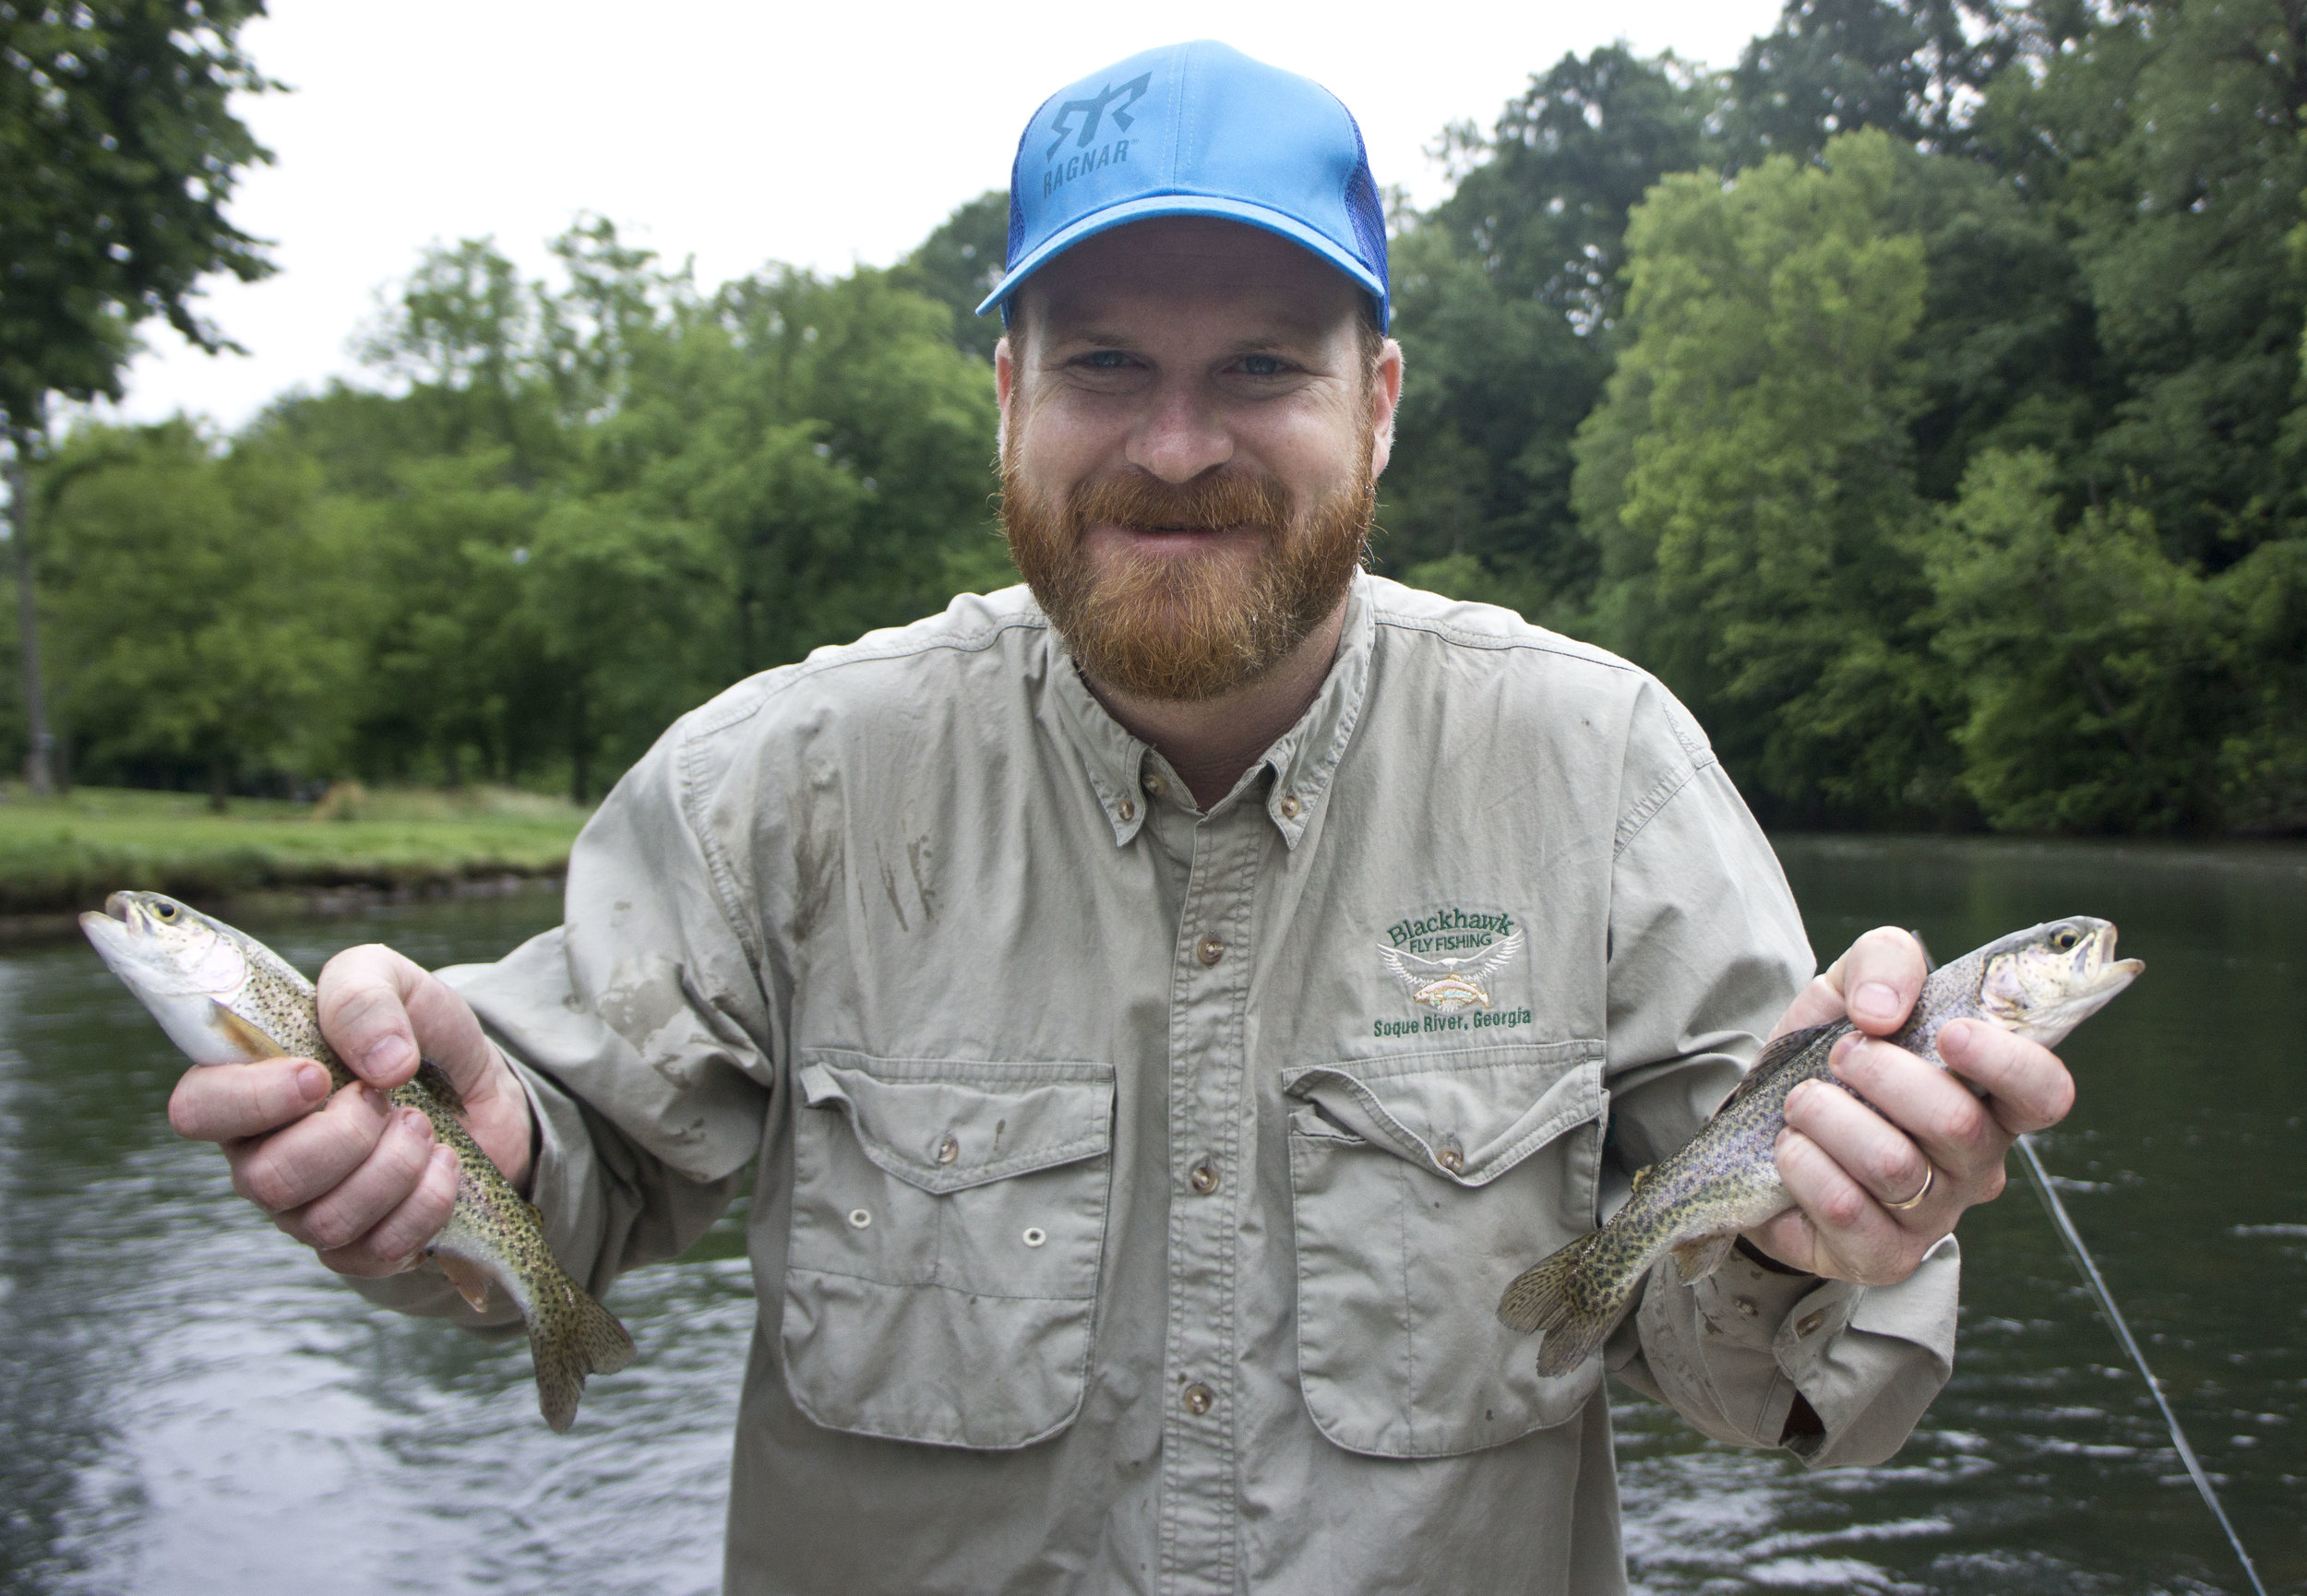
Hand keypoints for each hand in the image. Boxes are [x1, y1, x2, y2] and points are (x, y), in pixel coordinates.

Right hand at [164, 944, 535, 1278]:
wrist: (483, 1087)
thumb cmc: (414, 1033)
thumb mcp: (392, 980)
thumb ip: (365, 995)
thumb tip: (380, 1063)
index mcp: (251, 1089)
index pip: (196, 1110)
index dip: (250, 1101)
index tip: (317, 1076)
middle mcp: (265, 1158)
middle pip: (267, 1180)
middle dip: (347, 1136)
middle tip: (389, 1098)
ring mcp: (309, 1211)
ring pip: (325, 1222)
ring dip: (395, 1166)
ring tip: (424, 1125)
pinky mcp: (362, 1249)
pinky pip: (378, 1252)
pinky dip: (426, 1202)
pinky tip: (444, 1161)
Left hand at [1741, 926, 2076, 1283]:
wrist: (1756, 1129)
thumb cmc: (1828, 1056)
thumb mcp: (1851, 987)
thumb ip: (1884, 961)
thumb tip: (1883, 1011)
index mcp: (1990, 1098)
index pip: (2044, 1092)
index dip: (2009, 1064)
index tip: (1950, 1033)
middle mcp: (1976, 1164)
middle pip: (1957, 1123)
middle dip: (1882, 1073)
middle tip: (1839, 1054)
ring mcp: (1933, 1217)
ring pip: (1894, 1166)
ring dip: (1829, 1116)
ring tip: (1801, 1102)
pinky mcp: (1882, 1256)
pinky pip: (1846, 1210)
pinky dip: (1804, 1165)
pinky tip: (1790, 1147)